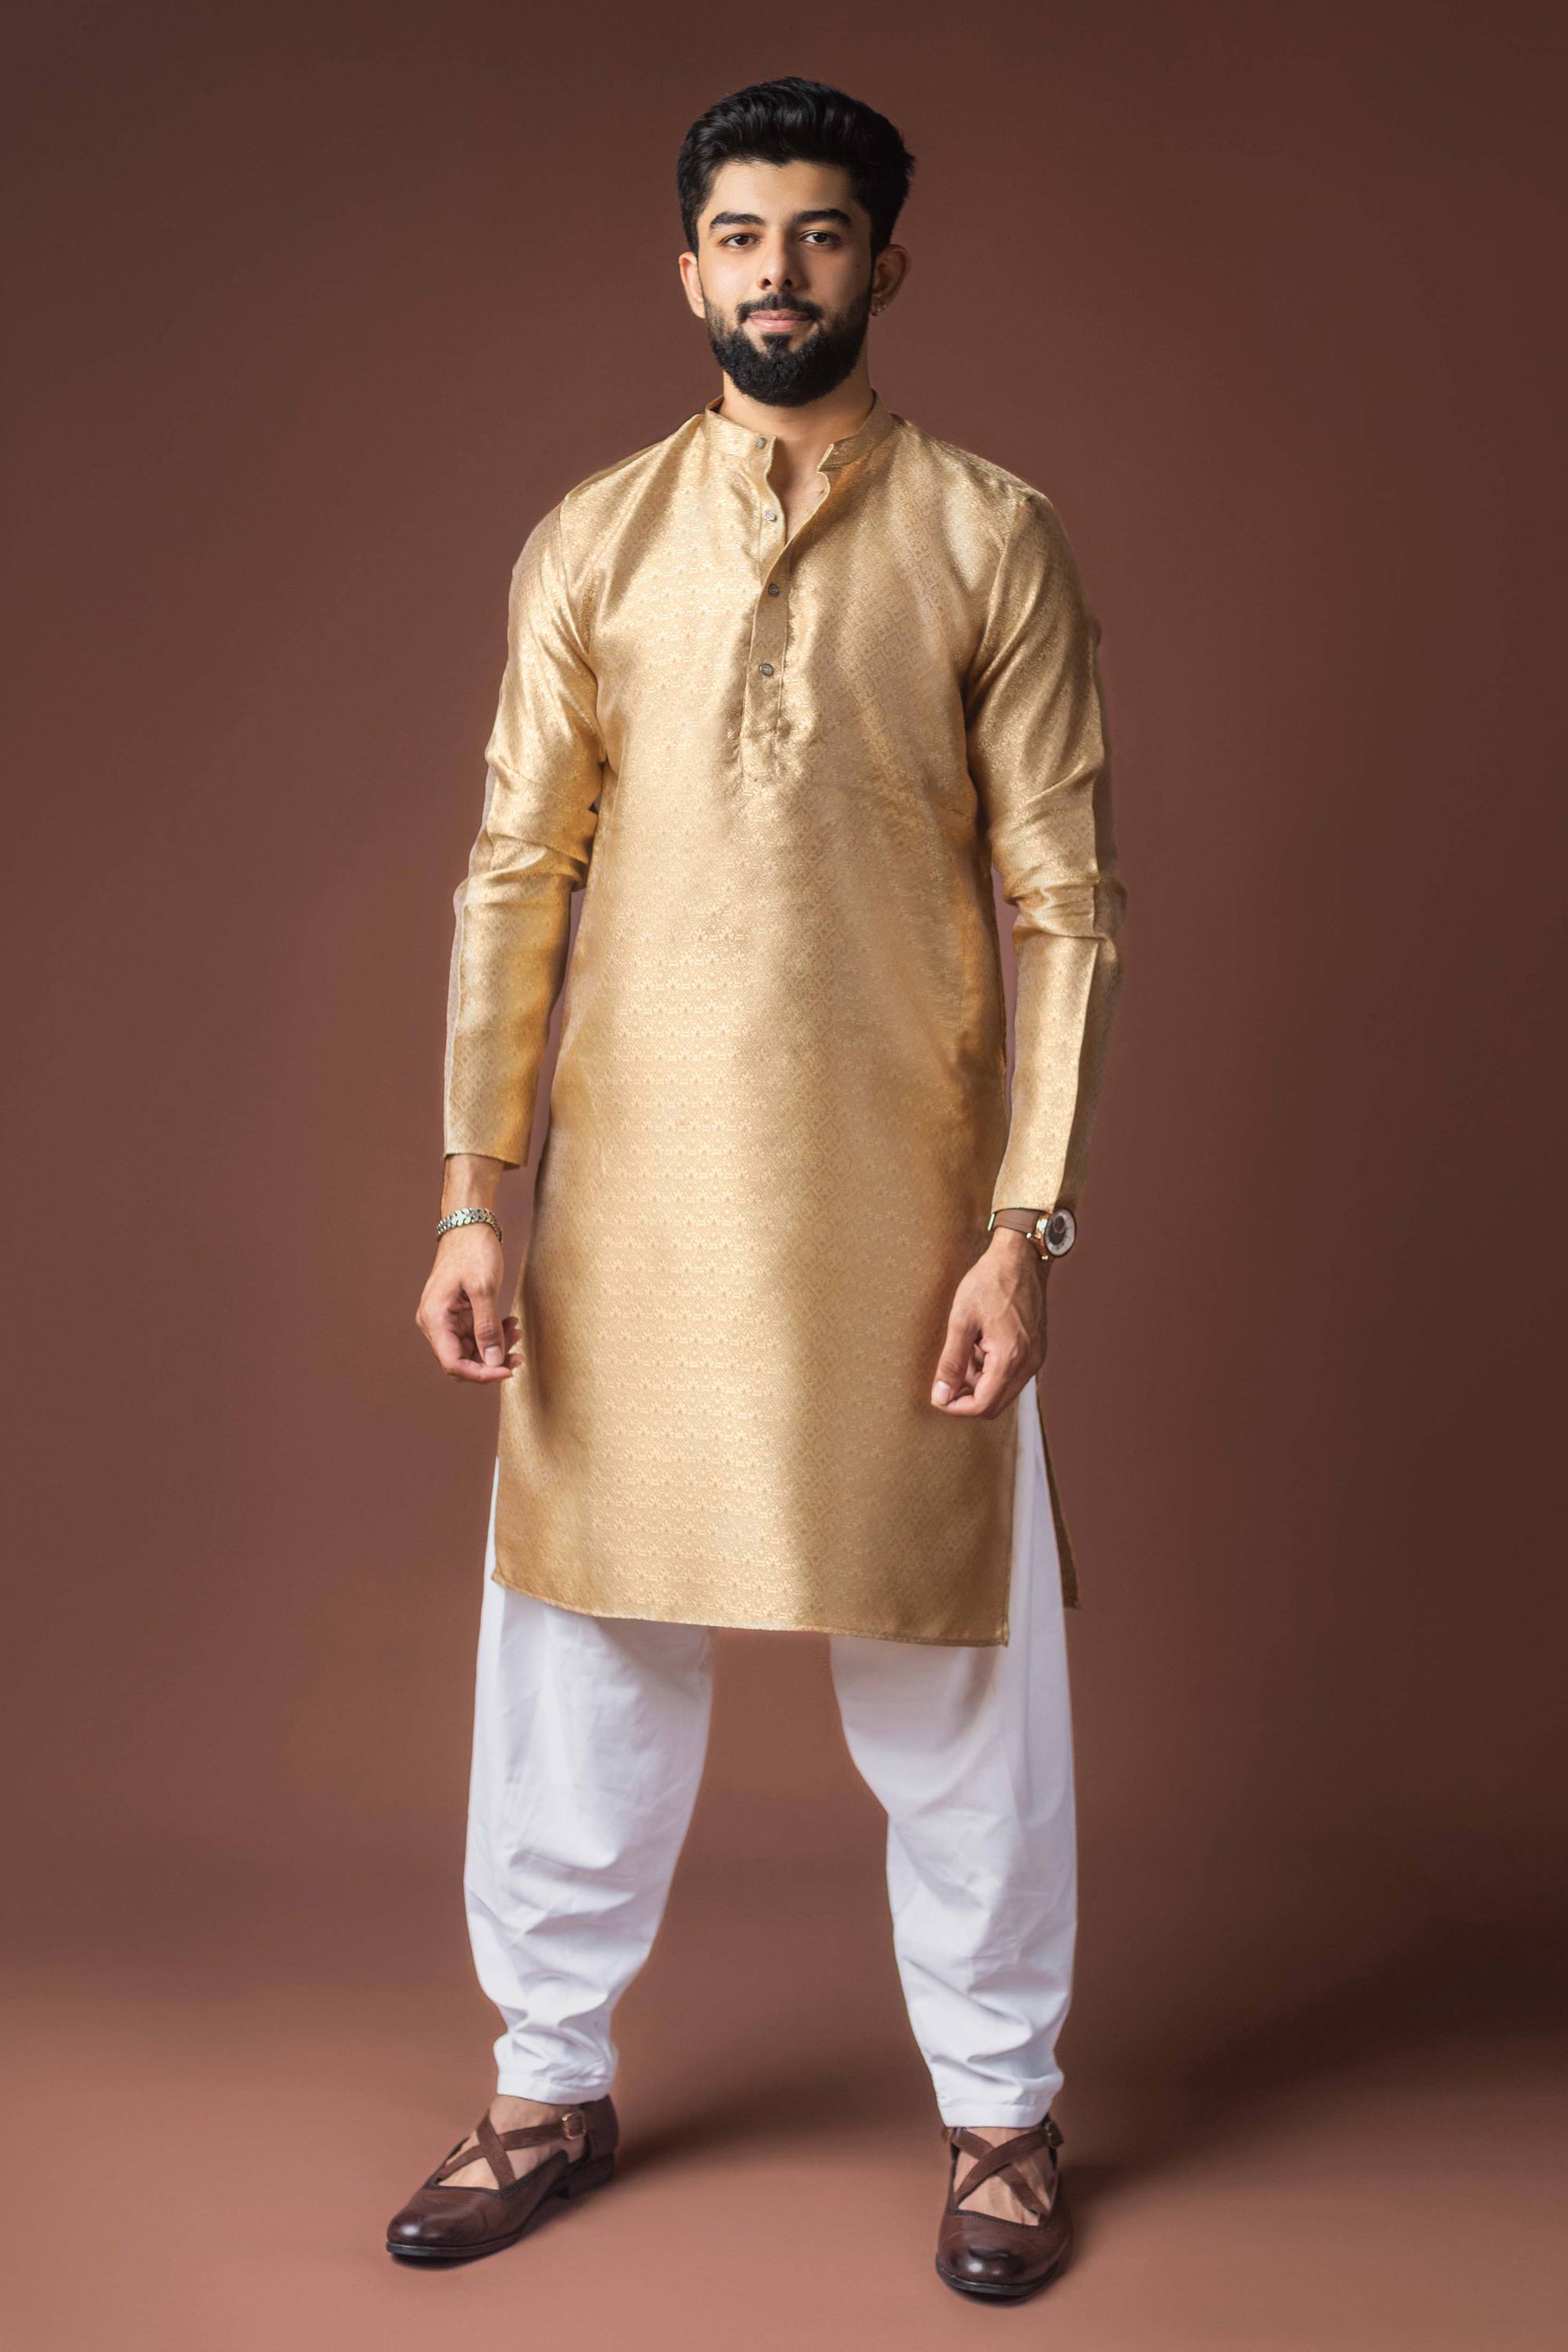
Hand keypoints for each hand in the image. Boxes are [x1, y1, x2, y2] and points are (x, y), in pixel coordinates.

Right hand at [416, 1225, 520, 1382]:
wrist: (469, 1226)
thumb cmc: (473, 1251)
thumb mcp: (484, 1288)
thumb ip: (488, 1328)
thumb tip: (494, 1362)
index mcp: (434, 1319)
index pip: (453, 1363)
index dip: (481, 1374)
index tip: (507, 1370)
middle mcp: (435, 1324)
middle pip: (462, 1361)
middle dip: (491, 1361)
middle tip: (518, 1354)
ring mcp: (445, 1320)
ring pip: (471, 1351)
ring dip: (496, 1347)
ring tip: (516, 1331)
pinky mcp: (457, 1315)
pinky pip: (475, 1336)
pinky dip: (493, 1335)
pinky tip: (510, 1324)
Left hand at [930, 1230, 1047, 1416]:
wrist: (1021, 1256)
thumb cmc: (990, 1282)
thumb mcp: (961, 1321)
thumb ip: (951, 1363)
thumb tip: (940, 1396)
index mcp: (1010, 1359)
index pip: (982, 1406)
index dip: (956, 1407)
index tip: (938, 1395)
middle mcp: (1029, 1364)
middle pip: (995, 1404)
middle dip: (967, 1396)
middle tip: (947, 1375)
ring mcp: (1036, 1357)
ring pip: (1003, 1390)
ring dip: (980, 1381)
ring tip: (965, 1349)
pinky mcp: (1036, 1349)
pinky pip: (1013, 1373)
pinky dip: (993, 1369)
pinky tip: (980, 1344)